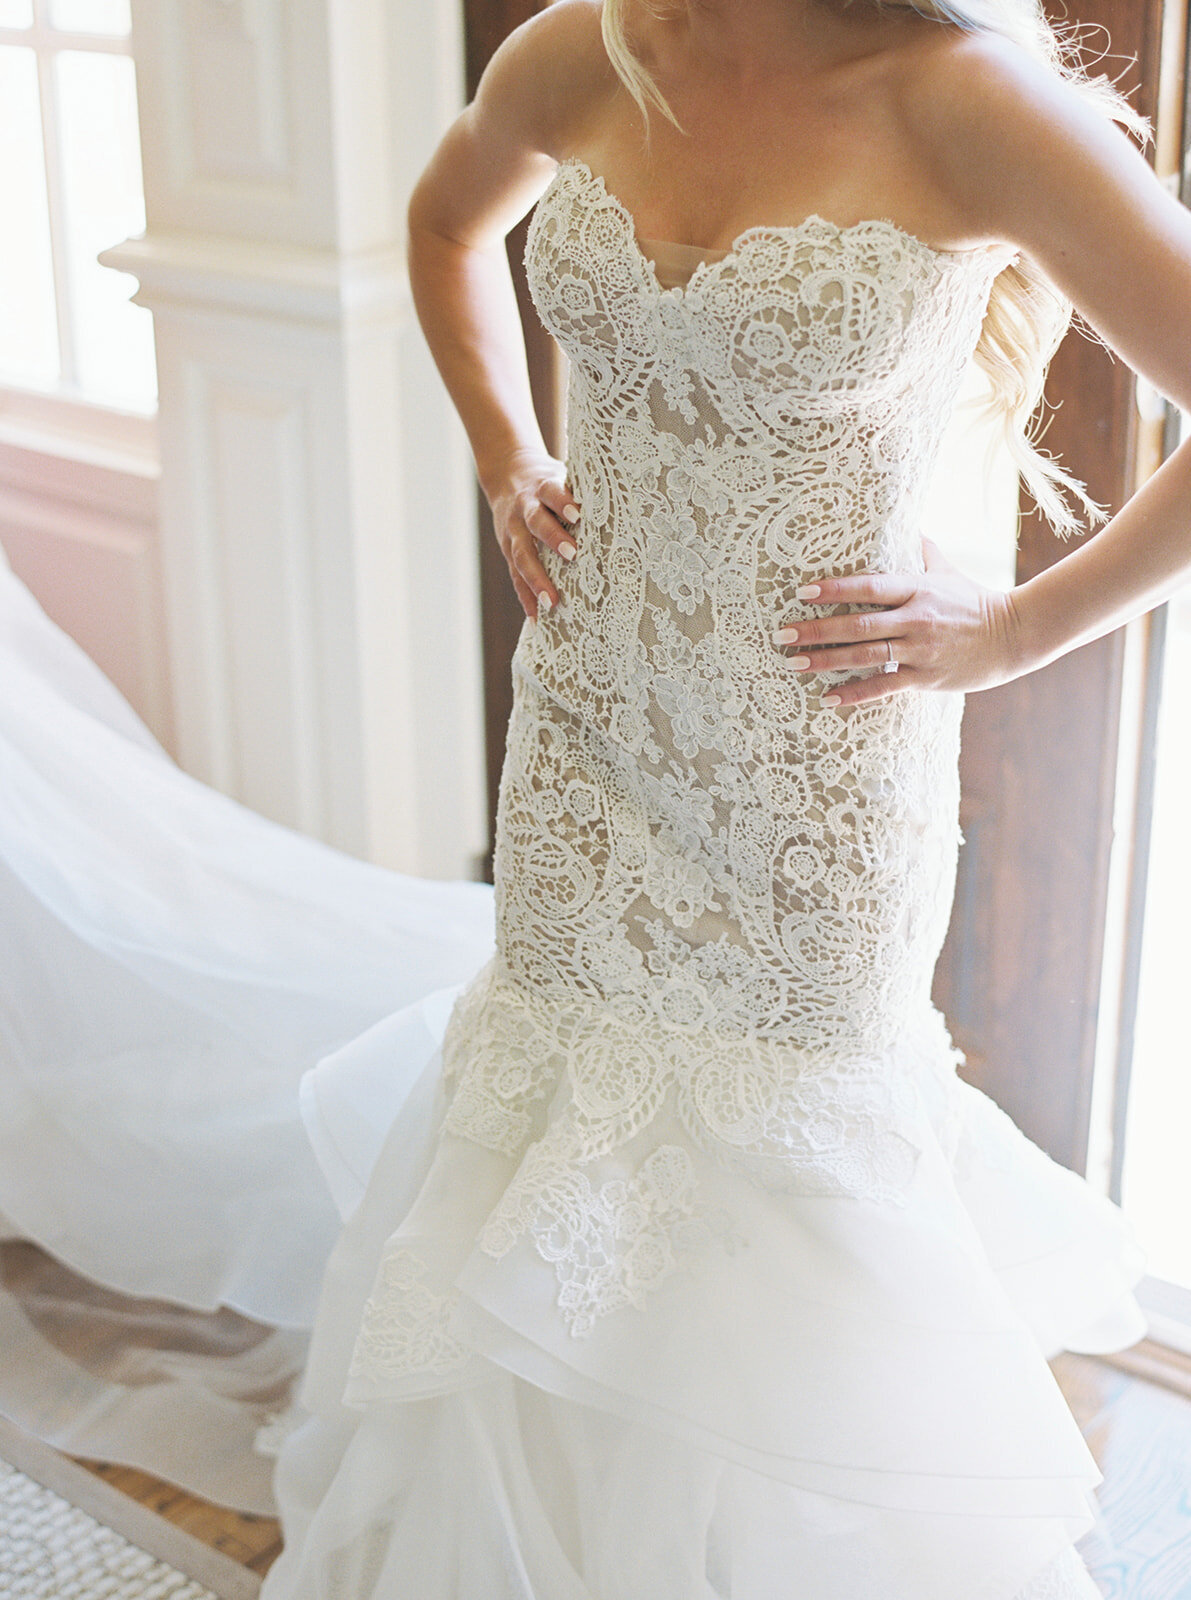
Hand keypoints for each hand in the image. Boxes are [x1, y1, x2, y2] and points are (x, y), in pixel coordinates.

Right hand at [486, 449, 580, 620]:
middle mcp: (525, 509)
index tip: (578, 516)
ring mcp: (513, 531)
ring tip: (551, 602)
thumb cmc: (548, 482)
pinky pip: (515, 575)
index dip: (563, 502)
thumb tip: (624, 505)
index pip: (552, 492)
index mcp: (543, 487)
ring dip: (536, 580)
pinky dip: (525, 596)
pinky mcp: (507, 549)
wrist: (507, 474)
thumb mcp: (562, 476)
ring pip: (522, 555)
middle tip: (572, 555)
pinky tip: (536, 617)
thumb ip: (582, 491)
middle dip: (552, 539)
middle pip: (536, 523)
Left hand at [771, 538, 1023, 706]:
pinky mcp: (924, 677)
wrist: (1013, 635)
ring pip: (864, 656)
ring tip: (794, 663)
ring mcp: (919, 649)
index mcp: (916, 589)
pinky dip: (854, 694)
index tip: (802, 592)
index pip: (869, 585)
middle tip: (783, 635)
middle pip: (858, 624)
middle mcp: (915, 618)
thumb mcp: (947, 571)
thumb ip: (922, 550)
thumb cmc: (973, 600)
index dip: (835, 588)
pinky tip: (827, 699)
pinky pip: (883, 686)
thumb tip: (904, 518)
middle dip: (817, 630)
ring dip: (826, 661)